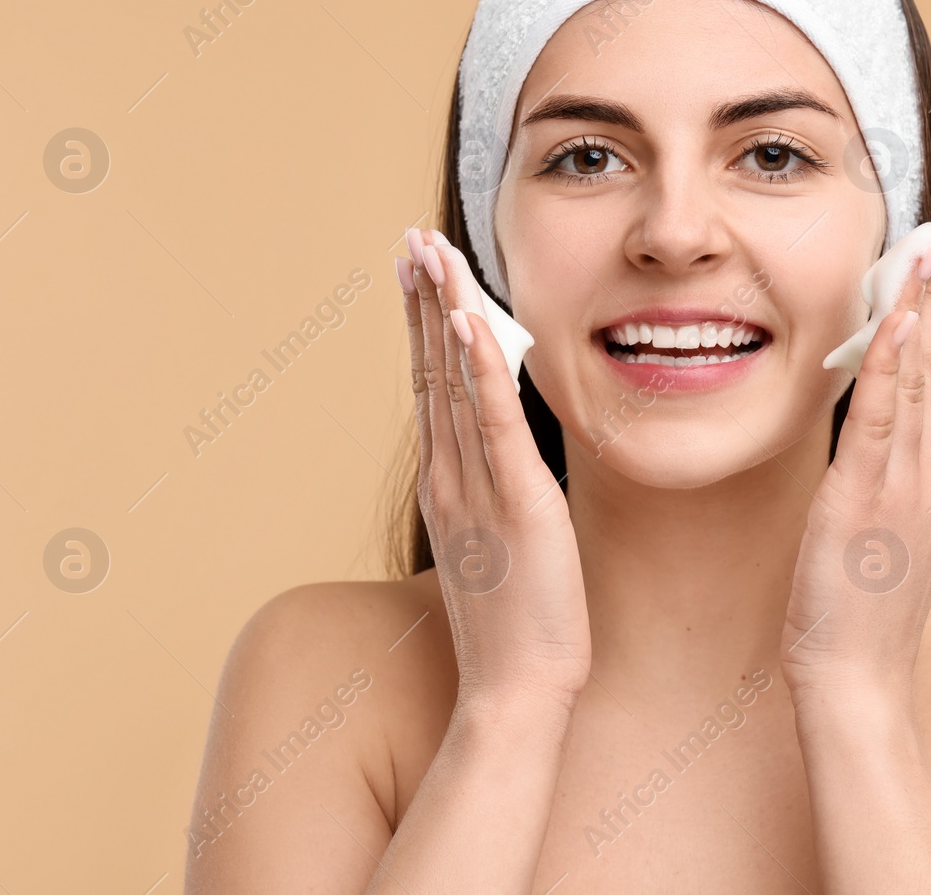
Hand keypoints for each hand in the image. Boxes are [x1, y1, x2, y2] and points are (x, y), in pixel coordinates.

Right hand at [398, 229, 589, 713]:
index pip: (432, 387)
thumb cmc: (513, 626)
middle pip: (430, 371)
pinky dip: (478, 367)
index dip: (422, 325)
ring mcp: (476, 488)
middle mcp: (450, 478)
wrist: (515, 692)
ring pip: (454, 383)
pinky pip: (492, 423)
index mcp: (449, 486)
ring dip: (441, 312)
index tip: (416, 271)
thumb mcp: (497, 546)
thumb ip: (492, 496)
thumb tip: (500, 458)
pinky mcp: (518, 503)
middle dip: (421, 300)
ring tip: (431, 252)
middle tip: (412, 238)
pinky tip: (465, 321)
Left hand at [780, 223, 930, 702]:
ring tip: (924, 258)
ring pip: (918, 384)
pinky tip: (893, 323)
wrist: (859, 676)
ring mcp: (906, 484)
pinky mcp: (863, 496)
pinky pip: (880, 419)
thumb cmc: (874, 607)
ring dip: (919, 316)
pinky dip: (890, 367)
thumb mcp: (921, 528)